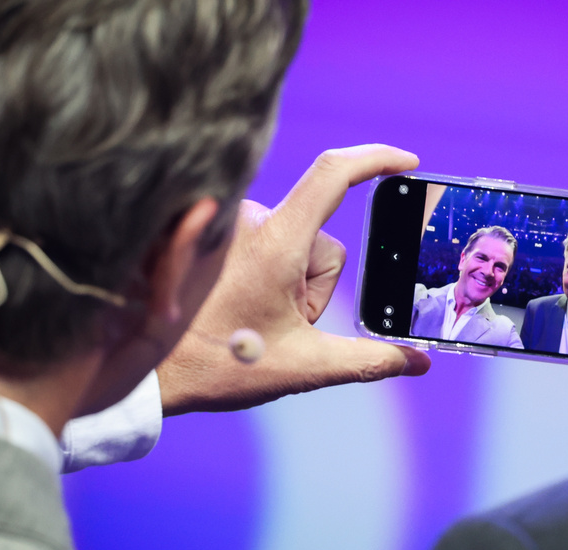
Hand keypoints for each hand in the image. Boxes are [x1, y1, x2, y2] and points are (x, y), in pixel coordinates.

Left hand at [157, 144, 430, 415]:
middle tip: (277, 326)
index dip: (377, 160)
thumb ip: (370, 361)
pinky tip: (238, 302)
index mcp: (276, 242)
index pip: (334, 174)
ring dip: (289, 283)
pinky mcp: (214, 231)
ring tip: (251, 319)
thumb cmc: (220, 366)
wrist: (147, 372)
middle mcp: (250, 218)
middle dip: (313, 288)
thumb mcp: (306, 367)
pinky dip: (268, 273)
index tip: (408, 162)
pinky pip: (266, 242)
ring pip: (294, 244)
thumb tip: (420, 364)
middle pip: (320, 241)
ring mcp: (228, 223)